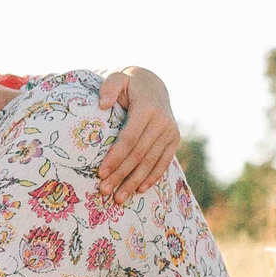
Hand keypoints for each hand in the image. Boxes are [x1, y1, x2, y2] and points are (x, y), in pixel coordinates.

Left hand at [96, 67, 180, 201]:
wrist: (153, 85)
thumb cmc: (128, 84)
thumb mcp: (117, 78)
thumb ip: (109, 87)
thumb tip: (103, 104)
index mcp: (147, 108)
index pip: (129, 138)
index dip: (116, 157)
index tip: (100, 172)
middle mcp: (162, 122)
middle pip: (139, 154)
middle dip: (121, 174)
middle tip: (104, 191)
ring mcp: (170, 132)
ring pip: (151, 162)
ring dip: (135, 182)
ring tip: (119, 198)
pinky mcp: (174, 139)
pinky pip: (163, 162)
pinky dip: (152, 177)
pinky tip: (139, 189)